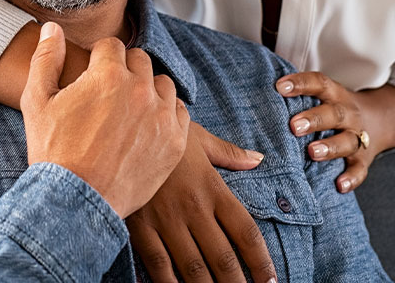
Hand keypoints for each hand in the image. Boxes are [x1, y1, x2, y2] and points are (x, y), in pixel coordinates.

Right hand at [20, 22, 188, 217]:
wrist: (74, 203)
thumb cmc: (53, 151)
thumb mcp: (37, 101)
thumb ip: (45, 58)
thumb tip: (51, 28)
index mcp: (108, 73)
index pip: (111, 46)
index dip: (98, 58)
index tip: (92, 75)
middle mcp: (140, 89)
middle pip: (139, 60)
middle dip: (124, 70)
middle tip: (109, 94)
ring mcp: (161, 116)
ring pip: (162, 84)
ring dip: (148, 89)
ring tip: (129, 109)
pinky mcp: (175, 142)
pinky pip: (180, 112)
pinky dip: (166, 114)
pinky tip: (148, 125)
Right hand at [127, 122, 276, 282]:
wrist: (123, 127)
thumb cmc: (164, 133)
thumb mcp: (199, 138)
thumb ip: (229, 154)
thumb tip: (257, 159)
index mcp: (212, 187)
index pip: (245, 232)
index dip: (261, 261)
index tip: (270, 280)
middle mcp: (193, 207)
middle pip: (223, 258)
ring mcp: (166, 219)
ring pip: (194, 269)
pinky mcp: (141, 226)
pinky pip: (159, 265)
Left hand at [276, 71, 394, 191]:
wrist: (380, 120)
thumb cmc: (334, 107)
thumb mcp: (324, 95)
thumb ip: (299, 96)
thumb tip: (258, 94)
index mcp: (335, 94)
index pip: (319, 84)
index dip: (300, 84)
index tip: (280, 87)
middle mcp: (348, 114)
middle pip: (334, 114)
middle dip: (314, 119)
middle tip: (294, 126)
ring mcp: (358, 136)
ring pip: (347, 141)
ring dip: (330, 147)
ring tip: (312, 152)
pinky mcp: (364, 159)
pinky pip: (360, 169)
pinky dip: (352, 178)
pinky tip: (339, 185)